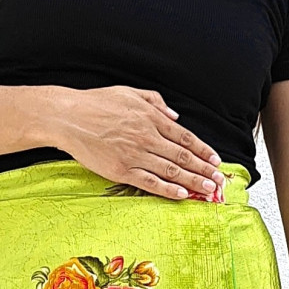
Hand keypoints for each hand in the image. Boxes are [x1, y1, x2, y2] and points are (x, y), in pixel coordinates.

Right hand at [50, 86, 225, 200]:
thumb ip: (155, 102)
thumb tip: (174, 115)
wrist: (69, 117)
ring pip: (171, 171)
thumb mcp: (129, 93)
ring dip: (193, 181)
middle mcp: (147, 137)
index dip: (203, 150)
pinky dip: (168, 189)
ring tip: (209, 190)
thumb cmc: (96, 104)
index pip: (185, 137)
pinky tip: (182, 195)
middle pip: (183, 156)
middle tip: (220, 181)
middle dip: (204, 169)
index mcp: (151, 118)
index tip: (215, 160)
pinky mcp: (122, 170)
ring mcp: (135, 154)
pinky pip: (150, 182)